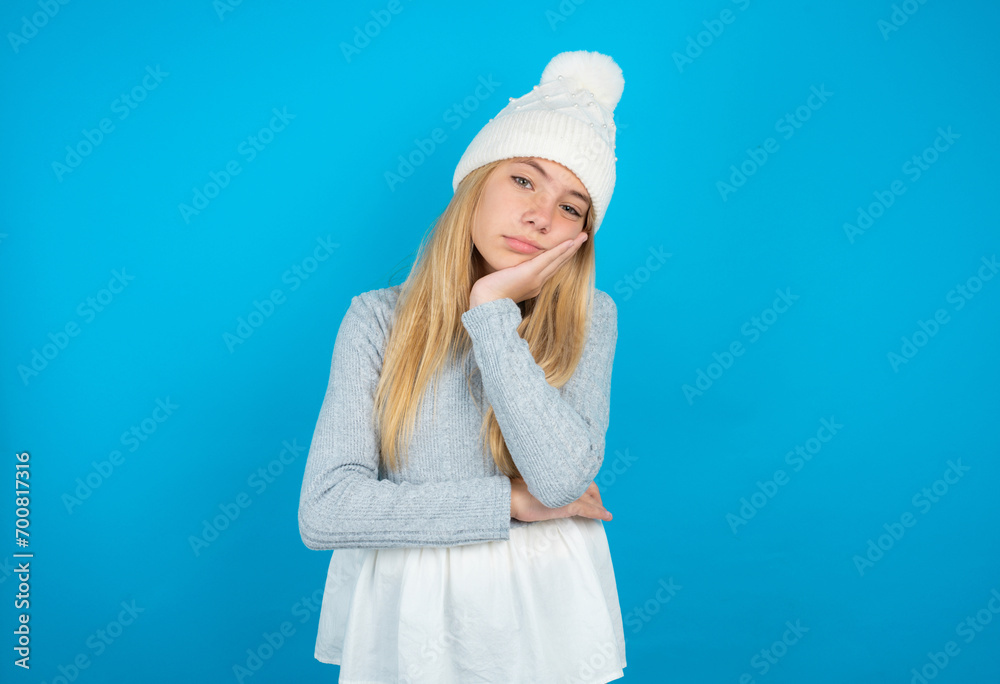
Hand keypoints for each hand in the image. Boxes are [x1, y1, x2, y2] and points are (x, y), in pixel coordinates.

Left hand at [470, 232, 587, 307]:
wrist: (486, 304)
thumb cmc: (489, 294)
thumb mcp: (502, 282)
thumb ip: (510, 275)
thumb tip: (508, 270)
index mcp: (533, 285)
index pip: (550, 267)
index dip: (561, 257)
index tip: (569, 247)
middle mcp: (538, 282)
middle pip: (559, 263)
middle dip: (571, 250)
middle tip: (583, 238)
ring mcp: (536, 278)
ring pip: (558, 260)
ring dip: (571, 247)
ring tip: (583, 237)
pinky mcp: (530, 273)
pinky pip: (548, 259)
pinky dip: (560, 250)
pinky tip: (569, 242)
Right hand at [509, 476, 611, 522]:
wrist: (512, 497)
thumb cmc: (519, 491)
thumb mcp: (538, 485)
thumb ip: (549, 484)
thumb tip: (554, 487)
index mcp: (560, 474)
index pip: (581, 477)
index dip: (587, 486)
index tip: (589, 494)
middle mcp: (567, 480)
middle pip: (589, 487)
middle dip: (596, 497)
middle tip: (597, 505)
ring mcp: (568, 493)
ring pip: (590, 500)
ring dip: (599, 506)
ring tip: (604, 512)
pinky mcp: (568, 506)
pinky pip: (588, 510)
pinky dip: (598, 513)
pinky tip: (606, 516)